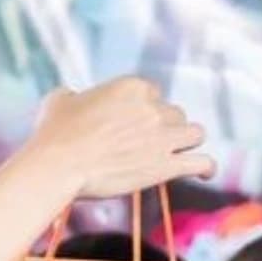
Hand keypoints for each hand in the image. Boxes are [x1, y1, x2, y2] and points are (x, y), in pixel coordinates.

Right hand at [27, 80, 214, 200]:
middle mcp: (153, 108)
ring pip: (195, 133)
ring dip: (187, 142)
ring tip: (180, 152)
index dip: (145, 109)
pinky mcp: (167, 166)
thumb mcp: (60, 99)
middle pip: (175, 114)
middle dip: (165, 126)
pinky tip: (205, 174)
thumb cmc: (54, 133)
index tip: (134, 123)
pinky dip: (207, 168)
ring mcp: (163, 137)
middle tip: (150, 142)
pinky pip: (203, 163)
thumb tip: (73, 97)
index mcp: (132, 87)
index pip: (154, 93)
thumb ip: (74, 95)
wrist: (59, 164)